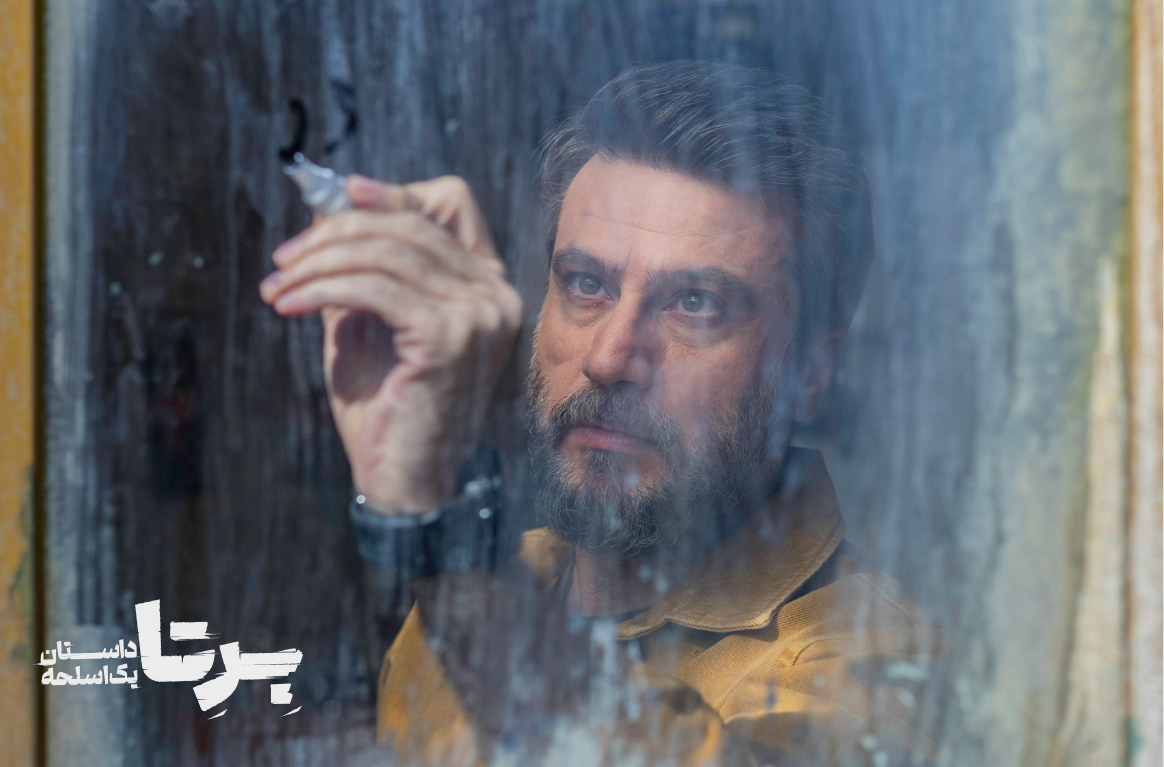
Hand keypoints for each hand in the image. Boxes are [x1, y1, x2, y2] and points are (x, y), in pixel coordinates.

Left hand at [259, 175, 521, 513]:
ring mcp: (479, 314)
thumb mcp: (367, 324)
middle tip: (283, 260)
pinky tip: (291, 306)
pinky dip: (324, 289)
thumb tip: (325, 208)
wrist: (402, 479)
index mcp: (485, 285)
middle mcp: (494, 294)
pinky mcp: (450, 336)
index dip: (396, 191)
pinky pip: (375, 288)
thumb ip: (359, 270)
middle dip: (333, 233)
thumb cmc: (384, 407)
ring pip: (386, 252)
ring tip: (278, 287)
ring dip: (319, 263)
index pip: (453, 203)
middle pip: (408, 222)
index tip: (340, 194)